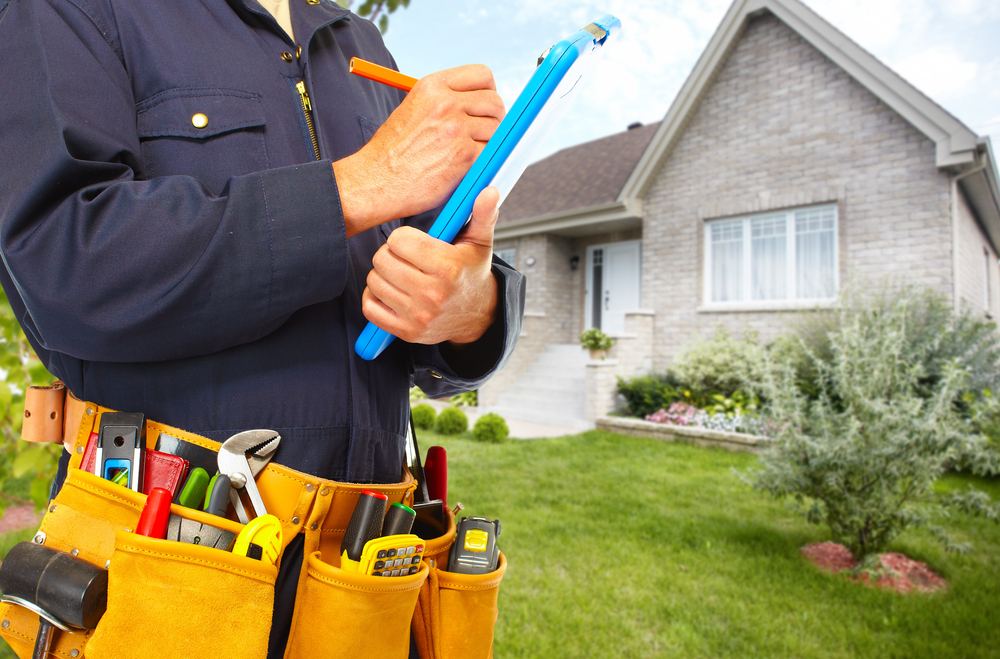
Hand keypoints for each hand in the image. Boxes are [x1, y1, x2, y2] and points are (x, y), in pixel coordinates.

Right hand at [334, 65, 504, 236]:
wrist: (376, 180)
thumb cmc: (393, 150)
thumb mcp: (414, 108)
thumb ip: (445, 100)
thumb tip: (478, 102)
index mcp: (433, 86)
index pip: (483, 75)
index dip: (488, 92)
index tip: (483, 107)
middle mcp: (446, 103)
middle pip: (495, 102)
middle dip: (494, 118)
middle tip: (482, 133)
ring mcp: (456, 129)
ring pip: (496, 129)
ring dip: (489, 142)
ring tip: (467, 152)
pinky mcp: (464, 156)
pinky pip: (491, 153)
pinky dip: (483, 161)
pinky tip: (464, 166)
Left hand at [361, 187, 499, 344]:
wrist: (477, 315)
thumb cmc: (472, 273)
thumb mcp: (480, 242)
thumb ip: (483, 214)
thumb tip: (489, 190)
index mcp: (448, 267)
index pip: (398, 240)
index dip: (403, 238)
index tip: (414, 243)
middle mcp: (432, 294)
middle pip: (381, 259)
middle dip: (390, 254)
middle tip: (406, 257)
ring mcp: (418, 316)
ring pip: (374, 281)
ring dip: (383, 275)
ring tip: (401, 273)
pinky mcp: (407, 332)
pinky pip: (369, 308)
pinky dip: (374, 297)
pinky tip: (391, 291)